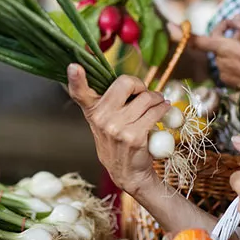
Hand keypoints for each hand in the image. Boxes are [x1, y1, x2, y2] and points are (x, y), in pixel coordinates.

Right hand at [67, 64, 169, 194]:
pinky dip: (164, 108)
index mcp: (92, 111)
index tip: (74, 66)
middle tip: (145, 92)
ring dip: (157, 98)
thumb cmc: (118, 142)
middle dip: (140, 85)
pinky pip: (155, 112)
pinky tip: (165, 110)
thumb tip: (129, 81)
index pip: (79, 92)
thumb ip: (108, 103)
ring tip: (159, 103)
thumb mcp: (104, 123)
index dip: (76, 78)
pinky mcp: (134, 136)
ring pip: (146, 98)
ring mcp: (117, 128)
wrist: (128, 173)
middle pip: (125, 83)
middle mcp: (101, 118)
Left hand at [188, 25, 239, 89]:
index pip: (201, 41)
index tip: (172, 27)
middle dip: (226, 37)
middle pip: (216, 45)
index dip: (186, 34)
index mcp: (226, 49)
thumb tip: (233, 19)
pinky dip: (235, 62)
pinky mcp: (230, 83)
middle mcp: (222, 63)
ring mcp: (225, 75)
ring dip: (232, 50)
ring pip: (223, 56)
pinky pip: (228, 66)